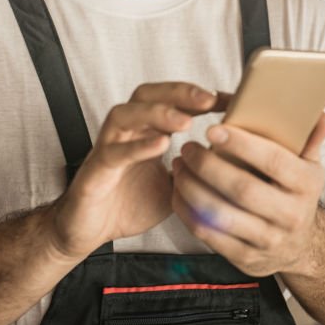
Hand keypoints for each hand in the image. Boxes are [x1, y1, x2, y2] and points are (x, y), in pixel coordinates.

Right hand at [48, 82, 224, 259]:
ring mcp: (109, 147)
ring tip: (185, 121)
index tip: (230, 100)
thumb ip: (198, 169)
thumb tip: (234, 163)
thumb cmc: (129, 203)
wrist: (90, 231)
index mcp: (147, 131)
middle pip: (147, 94)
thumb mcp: (176, 185)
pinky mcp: (96, 170)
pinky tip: (160, 145)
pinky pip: (115, 152)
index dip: (200, 97)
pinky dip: (138, 147)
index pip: (172, 100)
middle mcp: (127, 132)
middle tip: (208, 99)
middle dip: (178, 93)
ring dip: (157, 113)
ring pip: (127, 114)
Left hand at [171, 113, 324, 276]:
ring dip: (192, 188)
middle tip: (188, 148)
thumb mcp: (310, 167)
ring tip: (178, 167)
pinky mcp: (245, 259)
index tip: (213, 129)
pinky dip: (188, 212)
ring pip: (221, 215)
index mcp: (306, 186)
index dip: (242, 145)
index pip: (273, 161)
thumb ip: (310, 139)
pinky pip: (209, 235)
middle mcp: (291, 216)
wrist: (300, 246)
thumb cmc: (297, 194)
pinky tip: (179, 191)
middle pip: (242, 189)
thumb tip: (323, 114)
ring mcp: (268, 241)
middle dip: (208, 166)